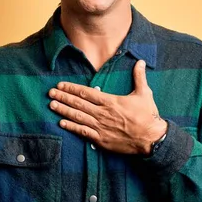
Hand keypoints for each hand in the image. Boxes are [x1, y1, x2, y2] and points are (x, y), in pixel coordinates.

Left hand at [48, 60, 167, 154]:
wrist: (152, 139)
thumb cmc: (148, 116)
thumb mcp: (144, 93)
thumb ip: (139, 77)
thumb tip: (141, 61)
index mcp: (111, 101)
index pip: (87, 93)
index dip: (72, 88)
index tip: (61, 85)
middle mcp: (103, 113)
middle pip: (78, 104)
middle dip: (63, 97)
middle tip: (50, 93)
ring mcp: (101, 127)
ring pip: (78, 117)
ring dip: (64, 110)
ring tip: (52, 105)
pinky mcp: (102, 140)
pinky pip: (83, 132)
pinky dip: (72, 127)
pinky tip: (61, 123)